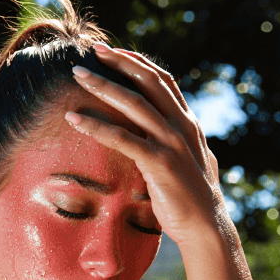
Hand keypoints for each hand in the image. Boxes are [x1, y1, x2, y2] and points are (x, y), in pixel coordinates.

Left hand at [65, 44, 232, 248]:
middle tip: (92, 51)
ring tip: (78, 74)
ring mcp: (172, 143)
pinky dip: (96, 125)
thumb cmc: (190, 199)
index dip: (138, 62)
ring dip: (103, 85)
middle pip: (148, 82)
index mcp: (188, 123)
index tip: (114, 52)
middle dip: (119, 63)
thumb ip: (174, 143)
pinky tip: (74, 117)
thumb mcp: (186, 161)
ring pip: (133, 104)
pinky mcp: (159, 163)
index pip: (163, 81)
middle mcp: (182, 126)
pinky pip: (122, 138)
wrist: (206, 228)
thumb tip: (159, 135)